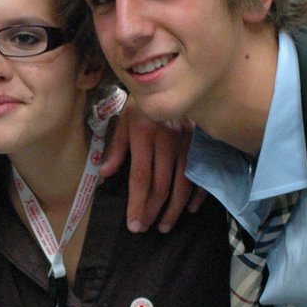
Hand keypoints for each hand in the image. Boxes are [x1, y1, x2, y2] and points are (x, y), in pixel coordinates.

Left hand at [100, 104, 202, 232]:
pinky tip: (189, 209)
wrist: (173, 78)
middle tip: (147, 228)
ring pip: (183, 184)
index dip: (137, 204)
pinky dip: (197, 195)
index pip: (140, 177)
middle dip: (153, 211)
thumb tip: (104, 173)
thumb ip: (116, 147)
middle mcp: (167, 139)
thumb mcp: (125, 119)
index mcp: (145, 134)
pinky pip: (201, 174)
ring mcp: (188, 141)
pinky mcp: (203, 142)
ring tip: (165, 226)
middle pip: (161, 185)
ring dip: (174, 209)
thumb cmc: (144, 103)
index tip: (134, 224)